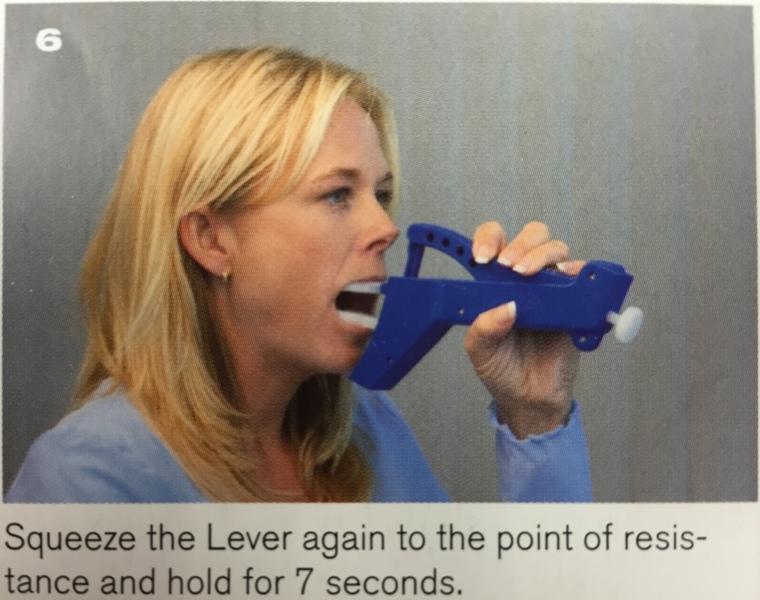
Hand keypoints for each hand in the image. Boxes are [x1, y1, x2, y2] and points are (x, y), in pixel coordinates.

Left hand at [463, 221, 584, 438]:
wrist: (529, 399)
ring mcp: (551, 289)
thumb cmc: (502, 369)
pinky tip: (565, 278)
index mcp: (495, 283)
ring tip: (528, 274)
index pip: (494, 243)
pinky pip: (582, 278)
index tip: (482, 258)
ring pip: (555, 250)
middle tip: (510, 266)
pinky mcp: (574, 303)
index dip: (488, 240)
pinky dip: (577, 271)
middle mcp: (525, 279)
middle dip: (520, 244)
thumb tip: (504, 307)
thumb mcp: (480, 350)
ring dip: (542, 255)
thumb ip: (484, 328)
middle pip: (531, 237)